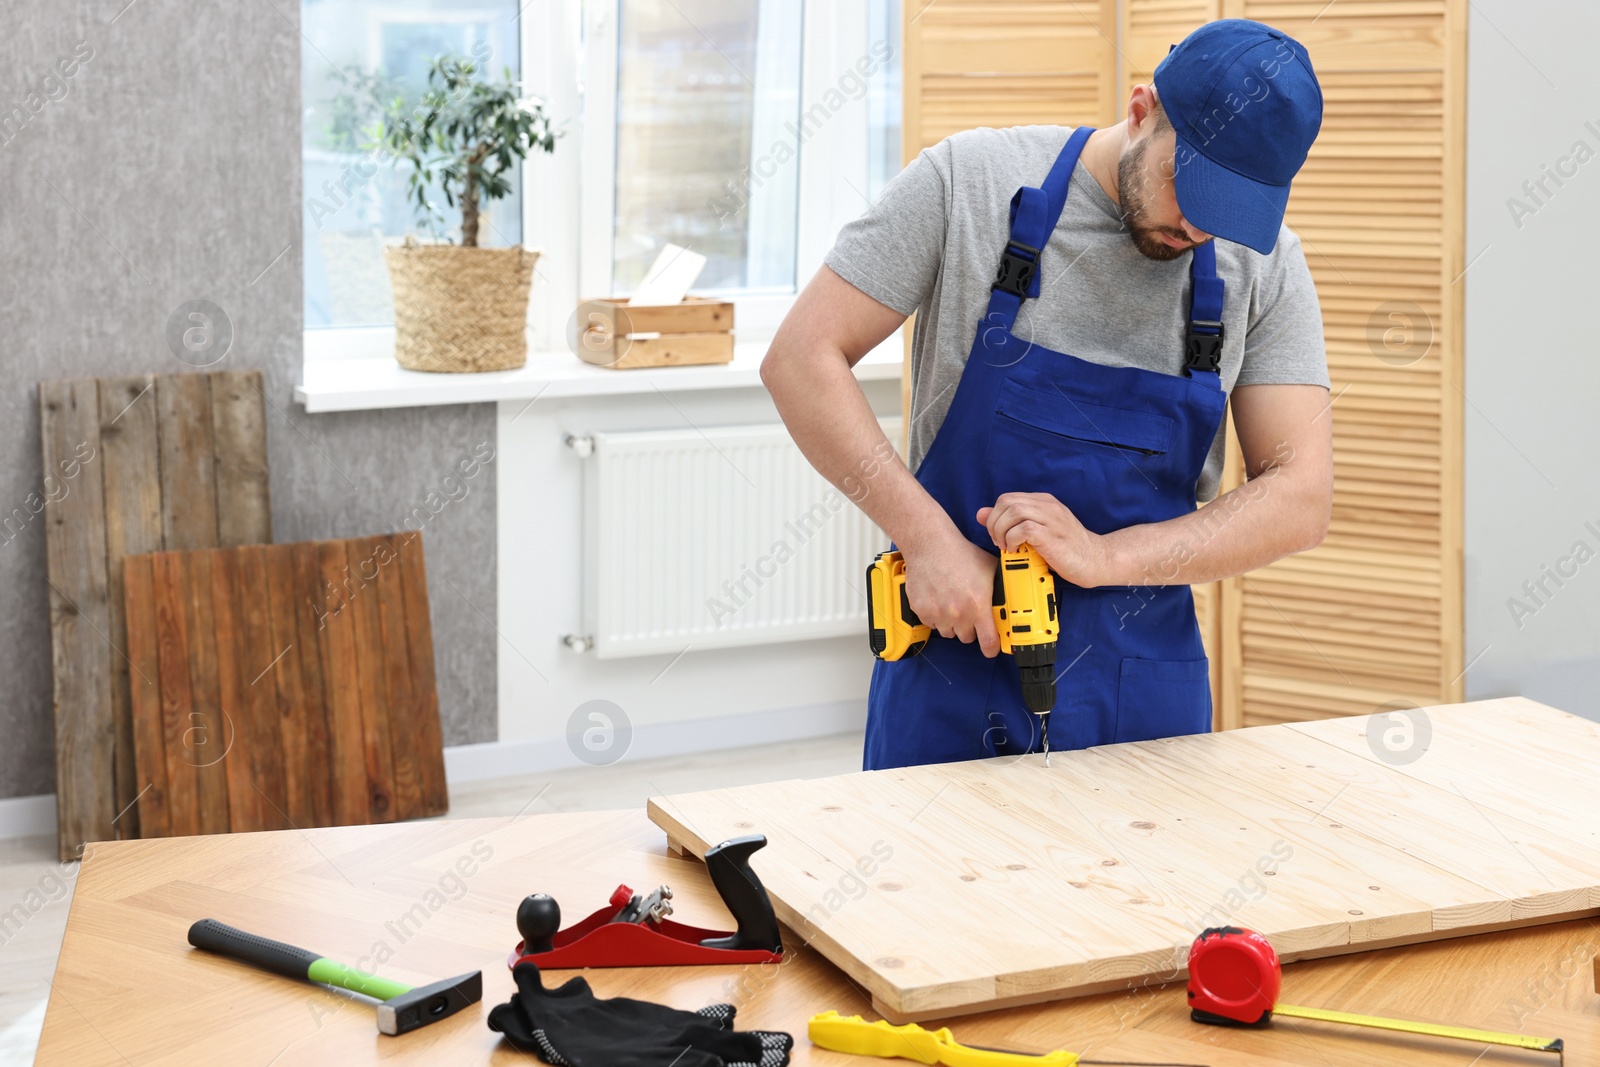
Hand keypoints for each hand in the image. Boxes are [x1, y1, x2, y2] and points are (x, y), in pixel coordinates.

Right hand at [901, 527, 999, 656]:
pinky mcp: (922, 611)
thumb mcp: (989, 568)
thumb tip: (1015, 597)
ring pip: (949, 632)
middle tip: (970, 613)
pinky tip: (940, 600)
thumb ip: (1001, 587)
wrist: (931, 545)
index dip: (992, 648)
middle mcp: (958, 614)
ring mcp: (938, 614)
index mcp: (978, 605)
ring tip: (953, 604)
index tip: (992, 647)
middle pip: (967, 638)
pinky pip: (932, 624)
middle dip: (970, 628)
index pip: (988, 642)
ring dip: (953, 624)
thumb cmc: (960, 554)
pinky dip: (936, 617)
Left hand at [978, 492, 1114, 587]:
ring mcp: (1052, 519)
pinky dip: (1013, 540)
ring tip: (1006, 546)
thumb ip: (1011, 521)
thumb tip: (981, 514)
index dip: (995, 516)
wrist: (1095, 560)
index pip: (1007, 498)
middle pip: (1007, 502)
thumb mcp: (1036, 530)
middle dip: (994, 523)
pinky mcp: (1053, 535)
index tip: (997, 535)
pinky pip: (1024, 529)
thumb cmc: (1066, 548)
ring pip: (1014, 512)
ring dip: (1002, 531)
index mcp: (1044, 502)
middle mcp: (1048, 506)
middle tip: (998, 542)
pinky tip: (1016, 550)